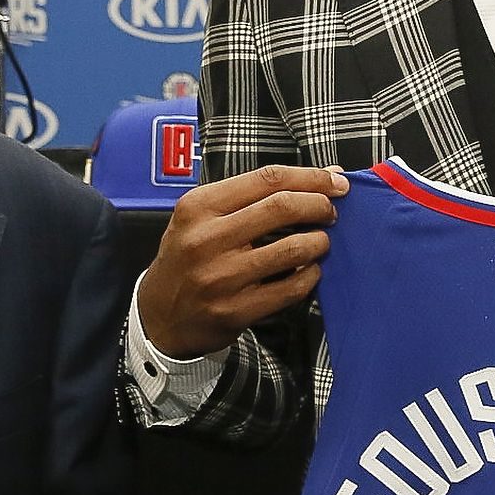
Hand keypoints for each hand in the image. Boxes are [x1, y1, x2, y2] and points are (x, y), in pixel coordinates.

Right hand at [136, 165, 352, 358]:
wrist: (159, 316)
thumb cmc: (188, 258)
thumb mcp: (199, 217)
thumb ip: (250, 196)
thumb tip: (322, 178)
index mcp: (198, 207)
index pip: (267, 179)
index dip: (311, 177)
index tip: (336, 182)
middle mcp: (206, 239)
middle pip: (282, 207)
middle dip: (319, 205)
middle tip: (330, 211)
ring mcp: (221, 277)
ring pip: (292, 249)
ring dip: (319, 242)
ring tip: (320, 241)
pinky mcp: (235, 311)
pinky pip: (291, 288)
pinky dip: (310, 276)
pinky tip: (310, 271)